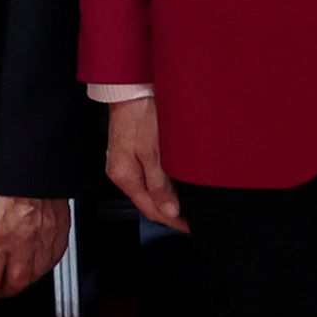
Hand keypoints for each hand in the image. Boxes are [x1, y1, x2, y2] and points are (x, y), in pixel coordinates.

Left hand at [0, 194, 71, 296]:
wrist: (32, 166)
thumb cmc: (5, 184)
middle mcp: (21, 241)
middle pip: (17, 283)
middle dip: (7, 290)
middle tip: (2, 289)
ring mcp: (44, 238)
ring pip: (37, 274)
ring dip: (26, 279)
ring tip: (19, 278)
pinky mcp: (60, 232)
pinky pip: (54, 259)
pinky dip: (45, 266)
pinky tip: (38, 265)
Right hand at [102, 94, 185, 228]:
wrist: (132, 89)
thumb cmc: (141, 114)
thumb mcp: (154, 152)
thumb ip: (160, 183)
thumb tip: (169, 210)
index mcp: (125, 176)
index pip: (150, 209)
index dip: (172, 221)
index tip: (191, 227)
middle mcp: (123, 172)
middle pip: (148, 202)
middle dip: (170, 214)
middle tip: (193, 220)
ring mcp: (127, 163)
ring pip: (149, 190)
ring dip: (168, 200)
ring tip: (189, 206)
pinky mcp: (133, 152)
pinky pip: (149, 177)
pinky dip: (164, 184)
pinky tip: (177, 185)